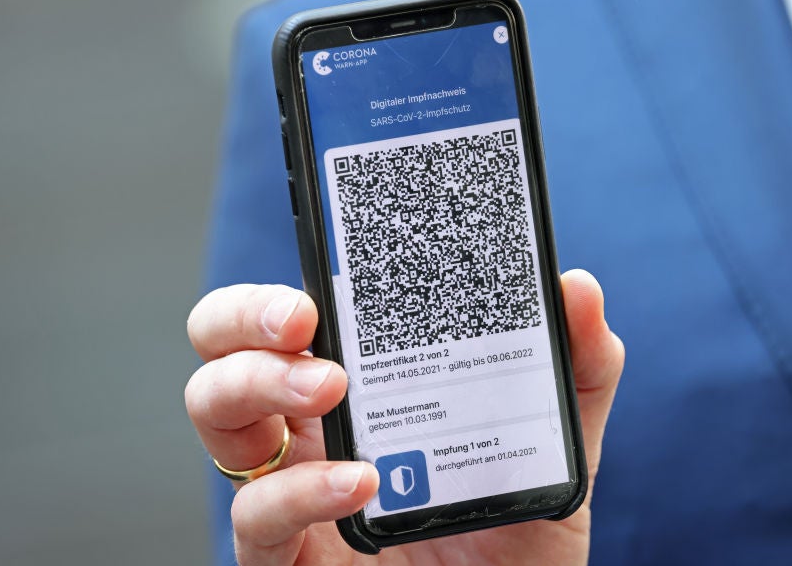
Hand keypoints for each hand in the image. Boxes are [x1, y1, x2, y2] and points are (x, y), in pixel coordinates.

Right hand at [185, 269, 623, 564]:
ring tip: (328, 387)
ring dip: (257, 382)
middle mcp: (313, 428)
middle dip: (245, 313)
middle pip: (226, 346)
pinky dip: (300, 490)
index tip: (332, 256)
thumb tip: (576, 287)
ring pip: (215, 412)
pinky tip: (358, 483)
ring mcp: (291, 486)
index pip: (298, 313)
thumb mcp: (556, 444)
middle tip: (303, 320)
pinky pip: (256, 516)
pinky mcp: (285, 556)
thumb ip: (576, 368)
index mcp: (363, 385)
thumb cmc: (519, 535)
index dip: (293, 278)